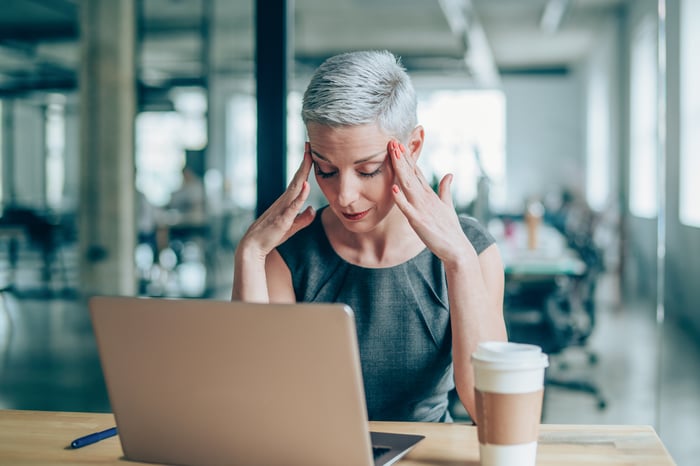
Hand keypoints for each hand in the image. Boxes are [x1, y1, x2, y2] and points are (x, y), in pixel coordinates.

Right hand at [239, 143, 315, 259]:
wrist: (253, 247)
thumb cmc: (271, 236)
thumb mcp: (292, 227)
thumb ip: (303, 218)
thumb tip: (312, 209)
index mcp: (287, 202)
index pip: (299, 181)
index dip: (305, 167)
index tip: (311, 152)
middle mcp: (284, 201)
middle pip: (297, 179)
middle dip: (305, 162)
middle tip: (309, 144)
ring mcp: (282, 209)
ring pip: (295, 188)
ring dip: (303, 172)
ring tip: (309, 157)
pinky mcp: (282, 219)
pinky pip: (292, 206)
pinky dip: (300, 196)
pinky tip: (306, 186)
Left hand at [388, 140, 471, 264]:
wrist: (457, 249)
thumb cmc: (450, 229)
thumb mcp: (447, 206)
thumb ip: (445, 190)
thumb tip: (449, 174)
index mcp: (430, 194)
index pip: (417, 172)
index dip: (408, 158)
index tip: (400, 144)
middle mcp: (425, 198)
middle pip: (411, 174)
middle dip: (402, 157)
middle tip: (393, 141)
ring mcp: (422, 209)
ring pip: (408, 185)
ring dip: (400, 169)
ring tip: (394, 154)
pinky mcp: (418, 221)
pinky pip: (407, 209)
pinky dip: (400, 198)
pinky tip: (393, 188)